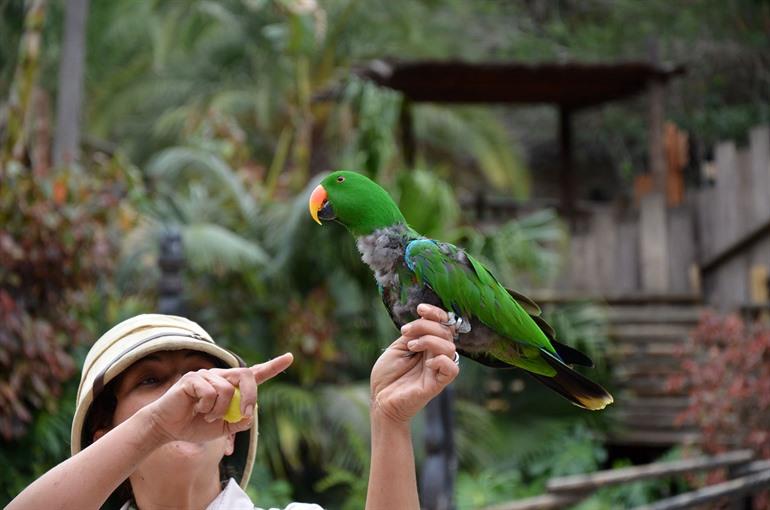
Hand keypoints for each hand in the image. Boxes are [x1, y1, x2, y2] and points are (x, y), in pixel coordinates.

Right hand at [145, 353, 293, 443]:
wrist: (169, 429)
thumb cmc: (196, 426)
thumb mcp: (224, 428)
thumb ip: (240, 421)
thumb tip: (249, 413)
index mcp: (231, 386)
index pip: (255, 374)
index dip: (273, 366)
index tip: (289, 357)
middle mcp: (221, 376)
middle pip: (247, 375)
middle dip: (250, 397)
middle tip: (243, 416)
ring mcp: (207, 374)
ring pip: (228, 390)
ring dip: (220, 411)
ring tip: (207, 416)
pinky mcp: (193, 378)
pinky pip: (210, 391)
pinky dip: (207, 407)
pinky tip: (196, 409)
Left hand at [370, 304, 458, 423]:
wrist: (379, 400)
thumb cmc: (387, 376)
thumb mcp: (398, 347)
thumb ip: (413, 335)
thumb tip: (424, 320)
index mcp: (427, 345)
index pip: (442, 324)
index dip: (436, 313)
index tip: (420, 308)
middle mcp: (435, 355)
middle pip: (446, 331)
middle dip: (425, 325)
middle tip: (405, 332)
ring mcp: (437, 369)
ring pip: (450, 346)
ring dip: (429, 340)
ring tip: (411, 347)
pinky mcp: (437, 384)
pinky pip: (452, 368)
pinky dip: (441, 360)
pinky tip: (426, 363)